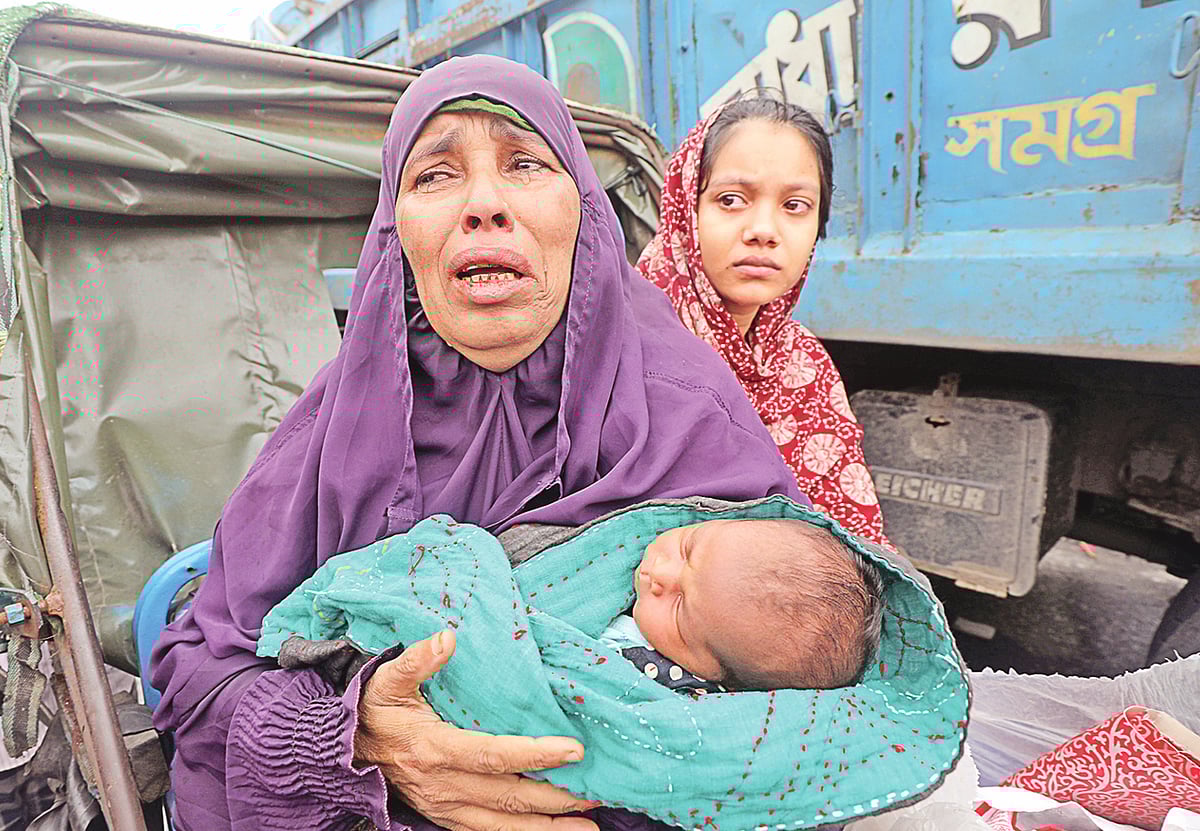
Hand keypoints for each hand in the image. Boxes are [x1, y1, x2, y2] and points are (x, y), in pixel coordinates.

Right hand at [354, 630, 600, 830]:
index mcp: (434, 749)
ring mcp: (445, 806)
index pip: (494, 755)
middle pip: (509, 796)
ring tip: (588, 826)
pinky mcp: (446, 817)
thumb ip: (419, 659)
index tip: (574, 750)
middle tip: (598, 792)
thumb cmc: (372, 711)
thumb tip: (448, 638)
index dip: (536, 755)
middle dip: (557, 798)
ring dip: (547, 827)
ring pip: (504, 824)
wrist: (342, 752)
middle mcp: (443, 785)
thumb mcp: (388, 679)